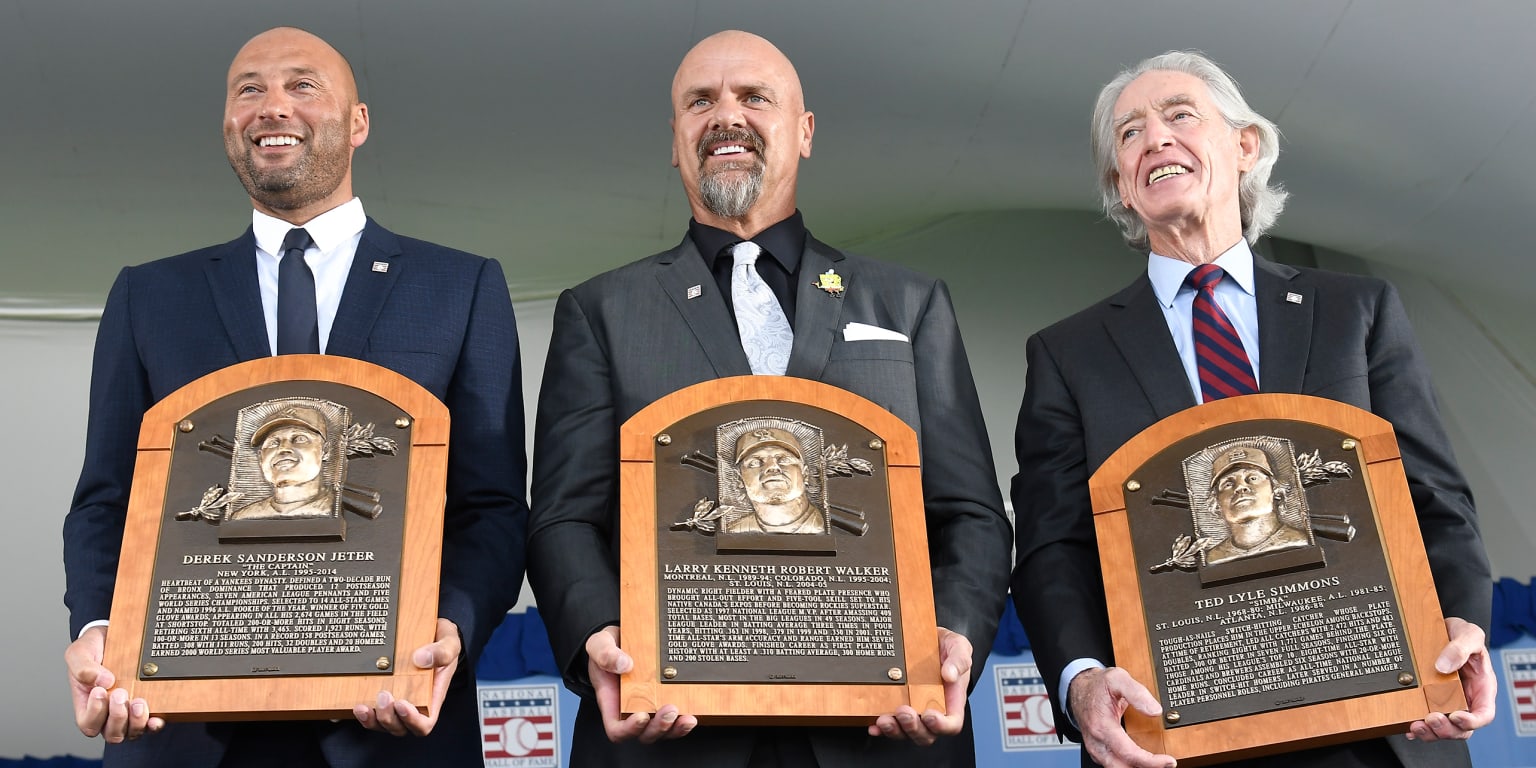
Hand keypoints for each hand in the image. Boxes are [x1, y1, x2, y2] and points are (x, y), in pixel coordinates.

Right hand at [65, 626, 161, 741]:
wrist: (113, 636)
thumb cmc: (94, 649)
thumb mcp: (80, 653)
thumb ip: (83, 668)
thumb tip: (104, 681)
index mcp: (88, 706)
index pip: (89, 724)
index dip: (95, 713)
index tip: (99, 691)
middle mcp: (108, 714)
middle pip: (112, 734)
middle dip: (117, 717)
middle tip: (120, 694)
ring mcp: (128, 713)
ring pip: (132, 733)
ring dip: (136, 721)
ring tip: (138, 701)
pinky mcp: (146, 707)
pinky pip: (151, 725)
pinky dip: (154, 725)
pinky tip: (156, 718)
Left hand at [354, 618, 460, 735]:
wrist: (433, 632)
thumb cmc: (443, 643)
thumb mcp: (450, 643)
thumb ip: (441, 652)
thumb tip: (420, 659)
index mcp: (433, 696)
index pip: (425, 722)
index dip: (412, 721)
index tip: (401, 703)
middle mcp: (414, 702)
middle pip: (401, 727)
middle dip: (388, 718)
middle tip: (383, 695)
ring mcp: (397, 699)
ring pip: (384, 724)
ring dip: (372, 720)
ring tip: (364, 706)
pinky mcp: (383, 692)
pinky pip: (373, 713)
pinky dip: (363, 714)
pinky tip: (357, 704)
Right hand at [587, 626, 695, 742]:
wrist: (622, 638)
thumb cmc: (607, 647)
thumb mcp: (599, 644)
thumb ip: (605, 654)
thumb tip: (625, 665)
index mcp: (612, 701)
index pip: (617, 729)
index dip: (630, 729)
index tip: (642, 716)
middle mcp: (631, 709)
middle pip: (644, 733)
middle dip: (659, 727)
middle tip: (670, 711)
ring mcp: (650, 705)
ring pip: (663, 730)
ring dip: (676, 728)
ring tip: (687, 718)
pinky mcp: (665, 698)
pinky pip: (675, 718)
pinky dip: (685, 719)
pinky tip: (694, 712)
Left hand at [868, 626, 969, 744]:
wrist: (927, 640)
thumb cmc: (947, 648)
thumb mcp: (958, 646)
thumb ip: (958, 660)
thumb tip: (949, 675)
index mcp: (951, 701)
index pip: (951, 724)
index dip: (941, 726)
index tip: (929, 715)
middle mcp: (932, 710)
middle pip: (926, 734)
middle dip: (913, 728)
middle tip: (903, 711)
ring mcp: (913, 710)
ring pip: (905, 732)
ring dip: (894, 730)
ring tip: (885, 719)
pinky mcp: (896, 706)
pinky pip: (889, 724)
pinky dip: (880, 729)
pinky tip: (873, 724)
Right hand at [1068, 667, 1175, 767]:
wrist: (1078, 689)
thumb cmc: (1097, 686)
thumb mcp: (1117, 678)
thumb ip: (1137, 693)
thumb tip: (1155, 710)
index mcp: (1102, 726)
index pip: (1129, 753)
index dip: (1151, 761)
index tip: (1169, 761)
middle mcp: (1097, 742)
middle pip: (1123, 767)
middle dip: (1145, 767)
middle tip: (1166, 763)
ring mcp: (1096, 749)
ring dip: (1137, 767)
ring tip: (1155, 762)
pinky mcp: (1098, 752)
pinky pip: (1114, 765)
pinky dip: (1129, 765)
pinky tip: (1141, 760)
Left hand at [1407, 616, 1495, 741]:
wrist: (1440, 629)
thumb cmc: (1461, 634)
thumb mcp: (1468, 634)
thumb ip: (1460, 648)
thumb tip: (1443, 667)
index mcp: (1481, 688)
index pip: (1483, 714)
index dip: (1472, 721)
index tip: (1457, 716)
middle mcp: (1465, 699)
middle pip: (1461, 728)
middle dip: (1446, 729)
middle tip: (1431, 719)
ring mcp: (1446, 702)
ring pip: (1442, 728)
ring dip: (1429, 732)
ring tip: (1415, 726)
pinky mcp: (1427, 700)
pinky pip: (1423, 720)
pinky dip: (1415, 727)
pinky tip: (1406, 727)